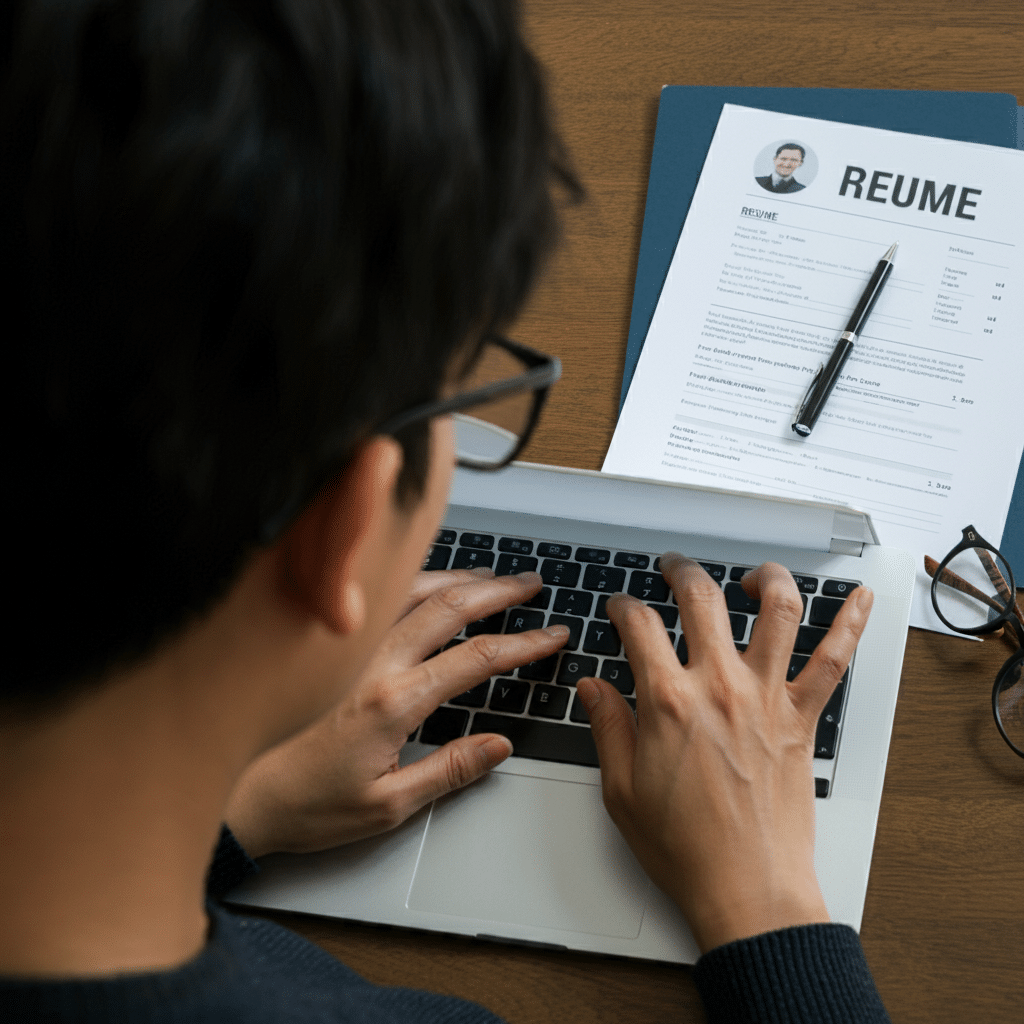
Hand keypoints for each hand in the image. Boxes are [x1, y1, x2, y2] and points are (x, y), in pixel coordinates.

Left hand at [225, 568, 566, 856]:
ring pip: (414, 592)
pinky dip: (418, 582)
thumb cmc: (305, 804)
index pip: (476, 659)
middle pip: (449, 607)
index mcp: (393, 701)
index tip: (551, 635)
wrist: (238, 795)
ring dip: (460, 579)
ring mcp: (349, 649)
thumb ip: (449, 771)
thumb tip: (499, 745)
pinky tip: (430, 583)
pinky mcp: (331, 647)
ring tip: (493, 578)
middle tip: (531, 584)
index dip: (523, 644)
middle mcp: (372, 662)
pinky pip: (381, 598)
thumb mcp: (387, 807)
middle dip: (499, 592)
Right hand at [577, 553, 872, 952]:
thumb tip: (593, 688)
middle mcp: (720, 688)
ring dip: (765, 579)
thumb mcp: (621, 789)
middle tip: (673, 568)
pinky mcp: (803, 719)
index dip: (623, 606)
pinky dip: (851, 624)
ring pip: (777, 612)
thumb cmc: (687, 847)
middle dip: (681, 571)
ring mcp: (767, 698)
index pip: (639, 626)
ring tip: (752, 575)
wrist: (747, 889)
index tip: (621, 608)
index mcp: (668, 702)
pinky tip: (859, 597)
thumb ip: (607, 727)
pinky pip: (835, 661)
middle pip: (701, 598)